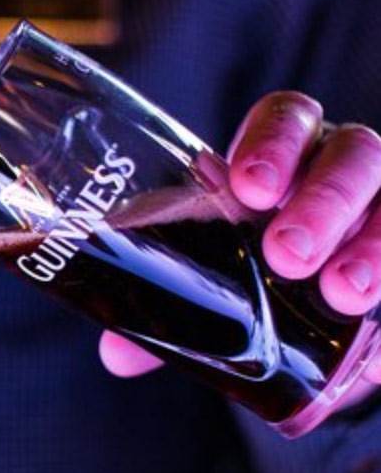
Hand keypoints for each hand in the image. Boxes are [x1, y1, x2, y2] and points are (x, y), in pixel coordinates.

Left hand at [99, 92, 380, 397]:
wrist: (318, 316)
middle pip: (352, 155)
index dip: (272, 143)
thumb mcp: (213, 272)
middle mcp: (347, 166)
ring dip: (375, 245)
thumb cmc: (252, 267)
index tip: (247, 187)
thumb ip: (172, 300)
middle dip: (322, 201)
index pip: (286, 118)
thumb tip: (117, 354)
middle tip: (287, 254)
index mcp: (287, 152)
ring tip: (343, 294)